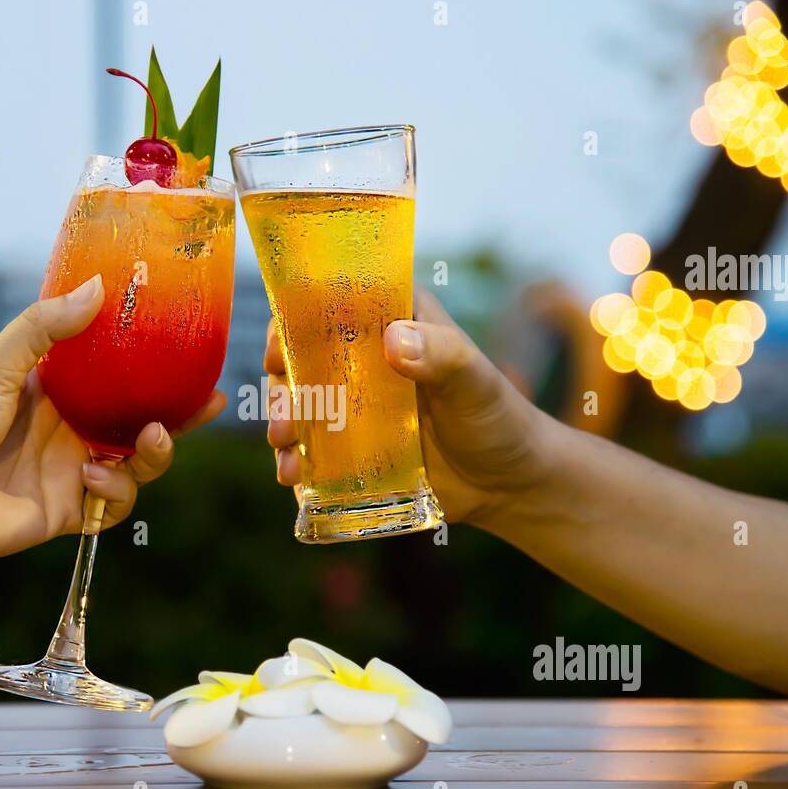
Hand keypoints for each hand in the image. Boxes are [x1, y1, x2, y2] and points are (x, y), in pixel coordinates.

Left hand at [0, 274, 224, 561]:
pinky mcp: (72, 511)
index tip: (193, 352)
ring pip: (140, 464)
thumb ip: (43, 328)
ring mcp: (75, 471)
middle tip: (206, 403)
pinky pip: (116, 503)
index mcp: (59, 392)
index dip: (159, 368)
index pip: (120, 376)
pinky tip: (91, 476)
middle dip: (179, 416)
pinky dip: (116, 489)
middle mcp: (74, 430)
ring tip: (150, 438)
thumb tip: (97, 286)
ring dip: (155, 453)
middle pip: (143, 421)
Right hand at [265, 288, 548, 526]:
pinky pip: (310, 449)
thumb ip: (442, 355)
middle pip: (300, 358)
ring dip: (281, 423)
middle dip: (280, 385)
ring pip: (298, 404)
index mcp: (392, 321)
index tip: (280, 350)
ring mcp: (354, 405)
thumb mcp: (475, 381)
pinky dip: (294, 460)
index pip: (329, 303)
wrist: (507, 485)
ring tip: (285, 448)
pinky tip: (292, 476)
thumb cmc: (498, 419)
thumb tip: (392, 339)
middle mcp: (364, 359)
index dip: (293, 320)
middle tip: (283, 416)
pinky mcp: (351, 449)